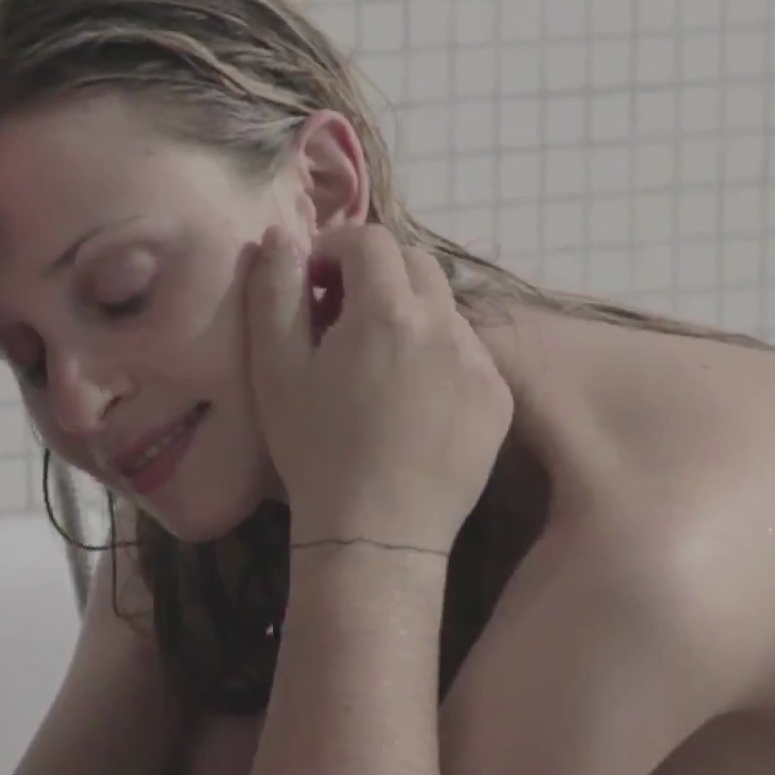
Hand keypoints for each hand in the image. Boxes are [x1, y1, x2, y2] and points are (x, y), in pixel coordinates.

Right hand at [245, 223, 511, 552]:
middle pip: (415, 265)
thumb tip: (283, 239)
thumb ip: (274, 293)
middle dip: (375, 275)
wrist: (376, 535)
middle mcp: (445, 326)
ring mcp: (480, 363)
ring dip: (408, 316)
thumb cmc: (315, 451)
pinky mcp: (499, 400)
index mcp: (388, 312)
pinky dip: (437, 359)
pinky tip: (408, 402)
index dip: (334, 250)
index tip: (311, 285)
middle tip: (340, 318)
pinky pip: (467, 355)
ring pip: (444, 310)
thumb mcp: (275, 371)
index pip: (369, 241)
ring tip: (375, 366)